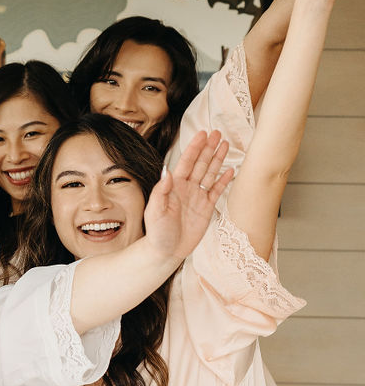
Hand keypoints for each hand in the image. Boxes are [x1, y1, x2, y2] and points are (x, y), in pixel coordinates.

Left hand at [143, 129, 233, 264]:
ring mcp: (197, 197)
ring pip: (210, 174)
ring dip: (217, 159)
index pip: (186, 162)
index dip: (194, 148)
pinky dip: (223, 180)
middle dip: (208, 148)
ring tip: (225, 145)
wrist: (166, 252)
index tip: (202, 134)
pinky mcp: (206, 208)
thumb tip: (167, 172)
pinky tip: (230, 169)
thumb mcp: (155, 211)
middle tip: (218, 133)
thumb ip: (161, 191)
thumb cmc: (157, 232)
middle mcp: (186, 188)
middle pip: (200, 164)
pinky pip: (216, 191)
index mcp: (174, 186)